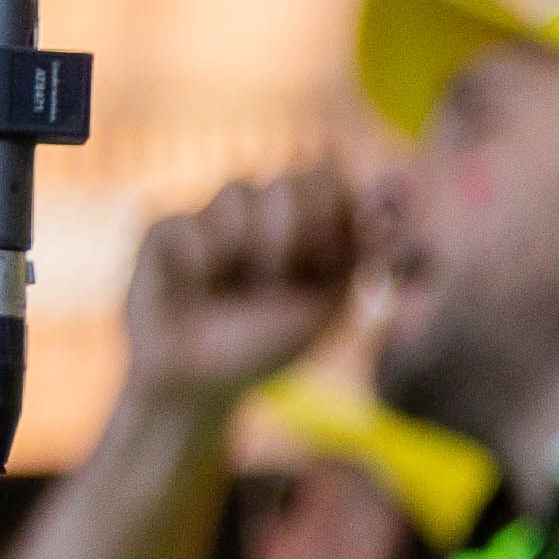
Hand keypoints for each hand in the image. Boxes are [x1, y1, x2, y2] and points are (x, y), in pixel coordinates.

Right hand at [121, 165, 367, 414]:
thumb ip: (364, 244)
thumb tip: (396, 187)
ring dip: (247, 250)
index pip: (329, 177)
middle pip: (291, 177)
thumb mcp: (332, 298)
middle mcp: (260, 205)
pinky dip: (198, 265)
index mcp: (306, 217)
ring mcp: (210, 213)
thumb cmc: (270, 340)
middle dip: (296, 237)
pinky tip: (193, 288)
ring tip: (235, 287)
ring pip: (238, 190)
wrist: (204, 381)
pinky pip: (187, 222)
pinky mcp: (162, 229)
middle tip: (276, 282)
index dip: (333, 222)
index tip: (324, 268)